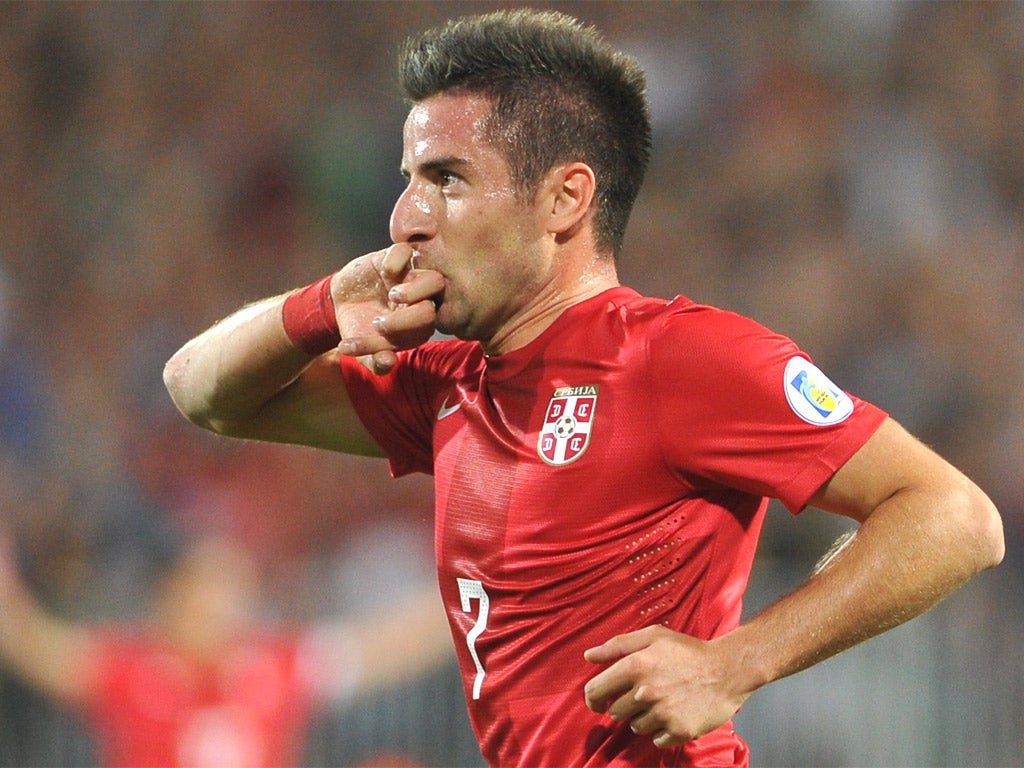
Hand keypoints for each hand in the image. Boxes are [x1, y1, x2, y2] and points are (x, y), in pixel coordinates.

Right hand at [332, 244, 443, 373]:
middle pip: (435, 307)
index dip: (405, 328)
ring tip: (391, 294)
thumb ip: (376, 362)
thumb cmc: (359, 330)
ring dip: (413, 289)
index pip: (427, 325)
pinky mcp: (392, 259)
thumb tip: (387, 362)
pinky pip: (406, 252)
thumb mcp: (363, 352)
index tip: (377, 330)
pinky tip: (382, 271)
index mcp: (419, 325)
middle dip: (409, 315)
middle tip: (380, 320)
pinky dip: (396, 260)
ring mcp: (408, 279)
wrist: (338, 307)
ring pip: (433, 279)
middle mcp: (420, 301)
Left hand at [583, 625, 748, 748]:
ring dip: (643, 718)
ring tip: (662, 702)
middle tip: (642, 696)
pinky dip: (662, 731)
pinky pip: (656, 740)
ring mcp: (662, 714)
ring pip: (635, 727)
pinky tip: (674, 714)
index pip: (594, 691)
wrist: (728, 669)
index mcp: (635, 666)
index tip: (599, 701)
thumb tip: (588, 656)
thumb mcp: (653, 636)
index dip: (593, 698)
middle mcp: (645, 692)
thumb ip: (617, 645)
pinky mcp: (679, 731)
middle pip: (615, 713)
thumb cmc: (689, 651)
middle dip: (623, 706)